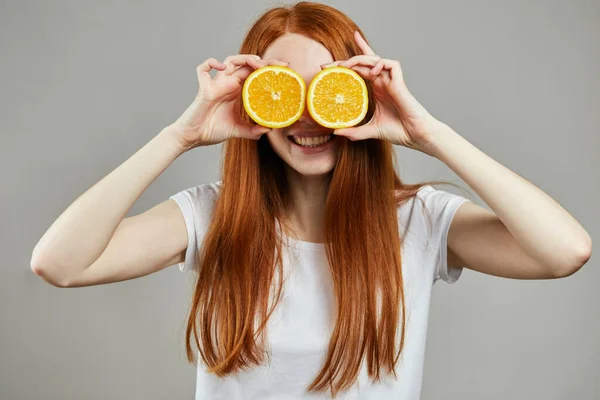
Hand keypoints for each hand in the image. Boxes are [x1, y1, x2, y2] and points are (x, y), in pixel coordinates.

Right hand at [166, 55, 288, 150]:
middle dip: (264, 62)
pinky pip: (203, 69)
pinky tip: (223, 68)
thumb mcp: (238, 130)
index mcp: (237, 91)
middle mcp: (227, 84)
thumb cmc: (212, 130)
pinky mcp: (204, 88)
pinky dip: (211, 63)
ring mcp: (216, 84)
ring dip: (245, 58)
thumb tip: (269, 129)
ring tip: (258, 64)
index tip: (285, 71)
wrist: (194, 137)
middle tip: (280, 66)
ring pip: (230, 61)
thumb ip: (253, 130)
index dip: (269, 70)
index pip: (255, 74)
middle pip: (247, 64)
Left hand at [321, 31, 443, 152]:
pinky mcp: (399, 81)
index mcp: (375, 89)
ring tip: (345, 66)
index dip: (345, 64)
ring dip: (359, 59)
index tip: (326, 66)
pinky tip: (372, 72)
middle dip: (345, 59)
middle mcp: (382, 82)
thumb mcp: (370, 130)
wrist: (414, 135)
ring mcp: (390, 81)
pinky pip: (391, 64)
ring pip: (374, 59)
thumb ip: (354, 131)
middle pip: (363, 61)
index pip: (359, 70)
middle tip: (328, 65)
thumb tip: (335, 132)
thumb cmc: (398, 131)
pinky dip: (380, 64)